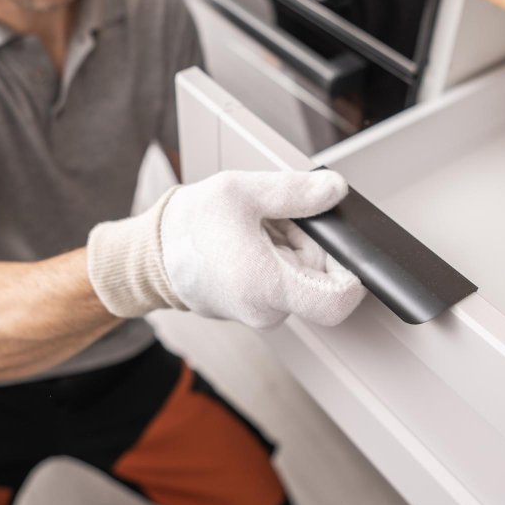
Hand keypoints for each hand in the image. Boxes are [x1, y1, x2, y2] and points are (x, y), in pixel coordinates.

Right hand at [86, 170, 365, 327]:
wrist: (150, 255)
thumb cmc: (189, 226)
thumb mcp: (244, 192)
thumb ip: (296, 192)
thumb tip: (335, 191)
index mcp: (267, 285)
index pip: (337, 302)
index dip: (353, 274)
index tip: (345, 247)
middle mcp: (267, 309)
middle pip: (320, 279)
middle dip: (311, 244)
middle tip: (281, 219)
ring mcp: (259, 313)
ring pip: (302, 279)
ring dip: (292, 248)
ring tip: (260, 227)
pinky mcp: (253, 308)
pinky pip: (282, 283)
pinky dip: (277, 259)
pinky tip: (253, 241)